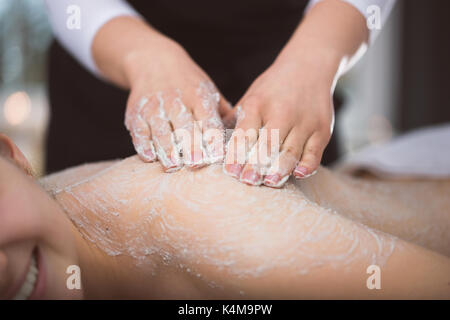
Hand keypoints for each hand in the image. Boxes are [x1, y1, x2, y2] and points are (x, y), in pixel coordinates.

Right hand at [124, 41, 231, 171]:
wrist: (154, 61)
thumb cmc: (189, 84)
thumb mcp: (208, 92)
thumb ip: (223, 114)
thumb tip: (244, 137)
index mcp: (198, 97)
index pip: (207, 119)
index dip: (212, 137)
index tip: (218, 155)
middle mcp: (176, 100)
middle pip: (184, 126)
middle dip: (191, 145)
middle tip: (196, 164)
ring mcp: (154, 106)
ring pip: (161, 130)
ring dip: (167, 149)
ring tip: (173, 165)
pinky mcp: (136, 113)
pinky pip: (139, 130)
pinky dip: (143, 144)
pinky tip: (149, 157)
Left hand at [224, 58, 334, 187]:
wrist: (309, 67)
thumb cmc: (272, 89)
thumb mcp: (251, 97)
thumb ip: (236, 121)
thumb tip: (213, 145)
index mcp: (258, 104)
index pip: (245, 133)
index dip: (237, 153)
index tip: (230, 172)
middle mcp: (281, 112)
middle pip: (268, 143)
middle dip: (257, 164)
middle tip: (248, 181)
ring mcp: (304, 121)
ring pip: (291, 149)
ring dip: (280, 168)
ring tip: (270, 182)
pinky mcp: (322, 129)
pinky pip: (314, 151)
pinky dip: (308, 164)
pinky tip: (299, 174)